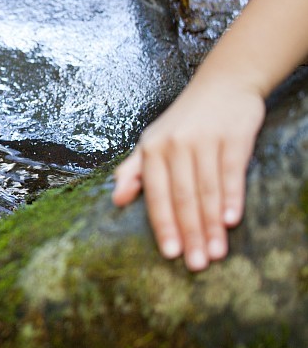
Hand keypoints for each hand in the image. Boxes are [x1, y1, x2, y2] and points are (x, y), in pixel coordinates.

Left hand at [112, 77, 264, 270]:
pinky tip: (232, 221)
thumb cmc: (182, 121)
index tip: (170, 254)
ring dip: (212, 225)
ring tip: (217, 252)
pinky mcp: (233, 136)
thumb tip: (115, 200)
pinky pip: (232, 172)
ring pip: (207, 190)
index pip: (156, 196)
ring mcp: (204, 140)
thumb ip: (132, 171)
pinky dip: (232, 197)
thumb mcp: (151, 142)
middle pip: (182, 198)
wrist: (223, 83)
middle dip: (190, 234)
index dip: (163, 226)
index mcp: (151, 150)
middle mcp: (175, 145)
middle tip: (197, 264)